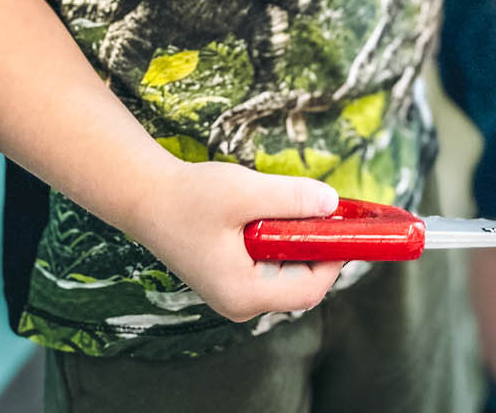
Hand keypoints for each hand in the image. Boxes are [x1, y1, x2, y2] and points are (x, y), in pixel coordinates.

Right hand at [131, 157, 343, 322]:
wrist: (146, 198)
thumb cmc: (190, 197)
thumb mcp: (245, 192)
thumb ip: (292, 198)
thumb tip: (333, 204)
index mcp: (244, 295)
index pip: (310, 289)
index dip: (336, 256)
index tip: (349, 223)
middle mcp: (241, 303)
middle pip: (303, 283)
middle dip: (320, 246)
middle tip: (328, 208)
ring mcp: (235, 293)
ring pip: (289, 272)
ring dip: (301, 240)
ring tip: (299, 204)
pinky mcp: (232, 277)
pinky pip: (273, 265)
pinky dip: (284, 240)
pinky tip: (280, 211)